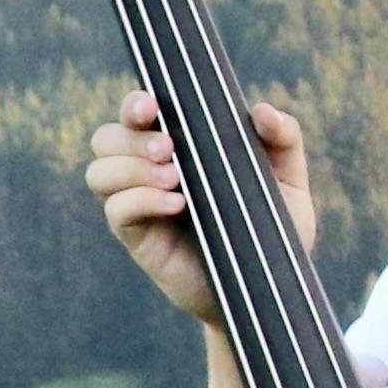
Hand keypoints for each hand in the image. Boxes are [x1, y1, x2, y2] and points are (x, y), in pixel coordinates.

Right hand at [84, 88, 313, 330]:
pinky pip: (116, 210)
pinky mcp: (138, 238)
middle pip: (106, 138)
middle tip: (170, 148)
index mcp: (180, 146)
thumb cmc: (273, 227)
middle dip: (130, 137)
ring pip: (100, 172)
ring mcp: (140, 204)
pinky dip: (141, 200)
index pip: (137, 114)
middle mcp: (150, 171)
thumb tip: (261, 111)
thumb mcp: (288, 181)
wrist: (268, 284)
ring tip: (175, 178)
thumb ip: (284, 139)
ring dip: (130, 168)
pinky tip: (177, 205)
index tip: (151, 107)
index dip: (134, 104)